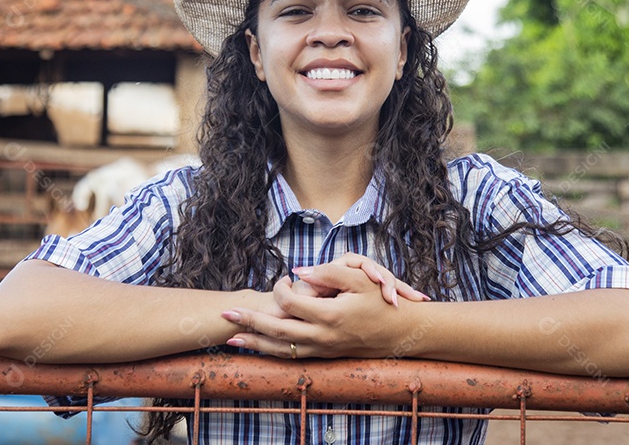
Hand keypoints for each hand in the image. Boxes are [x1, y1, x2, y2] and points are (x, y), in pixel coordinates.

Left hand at [221, 260, 429, 359]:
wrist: (403, 333)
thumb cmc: (383, 301)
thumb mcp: (360, 278)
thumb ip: (328, 273)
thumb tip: (297, 272)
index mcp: (330, 316)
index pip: (290, 304)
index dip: (280, 289)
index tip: (282, 279)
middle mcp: (323, 338)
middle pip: (277, 332)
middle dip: (249, 324)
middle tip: (224, 316)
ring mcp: (323, 350)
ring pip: (282, 350)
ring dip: (255, 344)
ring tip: (232, 340)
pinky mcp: (325, 355)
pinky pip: (293, 356)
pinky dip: (273, 352)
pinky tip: (260, 348)